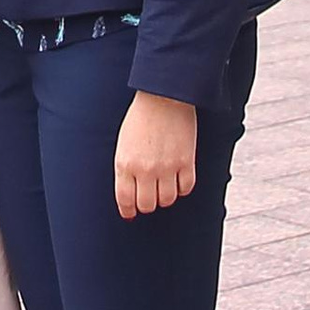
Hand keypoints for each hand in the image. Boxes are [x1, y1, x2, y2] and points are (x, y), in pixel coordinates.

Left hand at [113, 91, 197, 219]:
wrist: (163, 96)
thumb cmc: (141, 116)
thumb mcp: (123, 143)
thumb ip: (126, 167)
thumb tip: (129, 192)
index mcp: (125, 163)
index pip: (125, 199)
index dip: (128, 210)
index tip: (130, 213)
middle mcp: (145, 169)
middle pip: (147, 205)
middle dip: (147, 204)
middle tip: (149, 197)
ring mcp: (167, 166)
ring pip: (167, 200)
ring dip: (165, 196)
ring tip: (164, 186)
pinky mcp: (186, 162)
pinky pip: (186, 188)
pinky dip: (182, 188)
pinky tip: (178, 179)